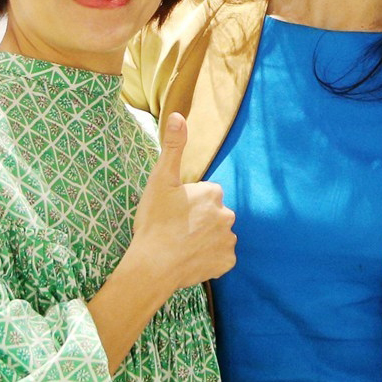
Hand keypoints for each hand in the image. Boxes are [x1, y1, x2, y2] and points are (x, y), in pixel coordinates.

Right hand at [126, 113, 235, 290]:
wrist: (152, 266)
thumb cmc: (155, 222)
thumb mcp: (160, 180)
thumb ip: (172, 147)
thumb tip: (178, 115)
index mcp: (213, 193)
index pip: (205, 194)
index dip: (187, 203)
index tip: (172, 212)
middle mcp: (228, 214)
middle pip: (213, 214)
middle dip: (198, 220)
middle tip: (175, 230)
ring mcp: (229, 240)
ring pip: (217, 235)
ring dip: (204, 239)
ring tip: (180, 246)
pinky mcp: (227, 262)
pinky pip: (220, 258)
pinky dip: (209, 259)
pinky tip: (190, 259)